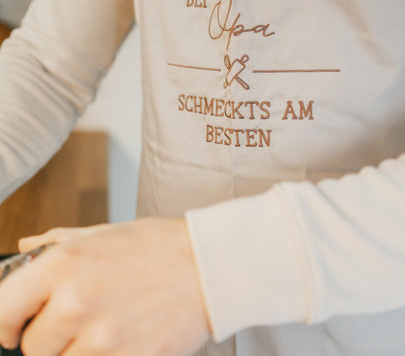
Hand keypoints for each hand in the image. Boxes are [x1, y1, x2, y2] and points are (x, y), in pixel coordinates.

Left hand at [0, 218, 210, 354]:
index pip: (2, 310)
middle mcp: (75, 303)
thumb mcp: (106, 233)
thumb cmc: (161, 245)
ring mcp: (101, 339)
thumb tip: (24, 248)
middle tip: (86, 316)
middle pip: (33, 347)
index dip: (7, 321)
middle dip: (53, 336)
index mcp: (63, 265)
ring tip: (113, 324)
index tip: (16, 325)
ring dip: (82, 350)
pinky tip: (129, 335)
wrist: (212, 265)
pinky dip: (109, 355)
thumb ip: (57, 242)